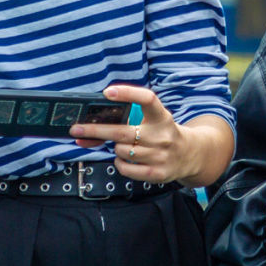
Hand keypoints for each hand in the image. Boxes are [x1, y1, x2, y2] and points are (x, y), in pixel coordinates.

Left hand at [69, 85, 209, 184]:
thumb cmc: (161, 134)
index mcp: (162, 117)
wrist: (190, 155)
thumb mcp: (153, 120)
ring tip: (120, 145)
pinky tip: (123, 159)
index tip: (108, 92)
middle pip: (122, 132)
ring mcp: (161, 156)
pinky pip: (126, 169)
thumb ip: (127, 119)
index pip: (148, 99)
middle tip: (76, 129)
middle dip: (95, 130)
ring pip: (121, 151)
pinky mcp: (158, 173)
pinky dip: (119, 163)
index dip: (128, 93)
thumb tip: (88, 130)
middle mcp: (162, 135)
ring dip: (114, 148)